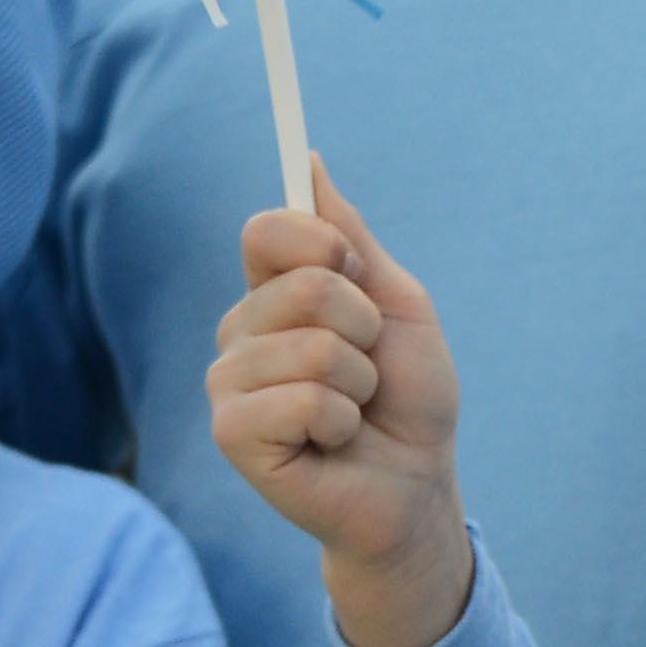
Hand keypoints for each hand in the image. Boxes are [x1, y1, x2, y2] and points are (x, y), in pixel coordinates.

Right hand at [208, 173, 475, 646]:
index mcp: (271, 295)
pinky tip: (332, 442)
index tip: (355, 274)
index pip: (269, 229)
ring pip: (311, 345)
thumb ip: (349, 240)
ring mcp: (228, 384)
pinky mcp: (232, 434)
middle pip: (302, 283)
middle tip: (367, 366)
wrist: (417, 484)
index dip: (323, 244)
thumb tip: (309, 162)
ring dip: (358, 381)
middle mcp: (239, 333)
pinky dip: (341, 419)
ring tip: (353, 410)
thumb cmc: (407, 399)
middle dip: (364, 325)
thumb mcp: (396, 305)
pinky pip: (302, 398)